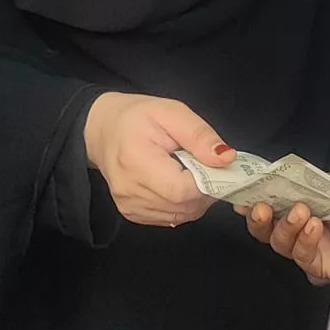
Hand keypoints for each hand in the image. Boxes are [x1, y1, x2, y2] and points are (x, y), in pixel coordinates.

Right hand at [83, 93, 226, 226]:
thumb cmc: (136, 117)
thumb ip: (200, 135)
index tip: (215, 164)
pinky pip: (171, 217)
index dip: (208, 181)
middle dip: (205, 189)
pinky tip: (178, 183)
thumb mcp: (171, 112)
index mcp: (135, 161)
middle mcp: (129, 192)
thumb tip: (227, 159)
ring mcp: (129, 208)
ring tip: (190, 172)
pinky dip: (183, 204)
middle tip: (206, 166)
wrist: (102, 131)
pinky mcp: (133, 215)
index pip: (182, 190)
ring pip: (181, 215)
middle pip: (184, 206)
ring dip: (196, 198)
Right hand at [241, 171, 329, 285]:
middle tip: (260, 206)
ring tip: (300, 212)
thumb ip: (302, 184)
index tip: (244, 196)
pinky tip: (313, 227)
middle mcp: (304, 226)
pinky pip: (304, 258)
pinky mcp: (324, 266)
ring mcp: (313, 247)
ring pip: (281, 244)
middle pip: (268, 230)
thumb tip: (275, 181)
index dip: (255, 201)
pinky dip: (304, 241)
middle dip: (259, 219)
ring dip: (285, 227)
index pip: (272, 204)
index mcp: (303, 202)